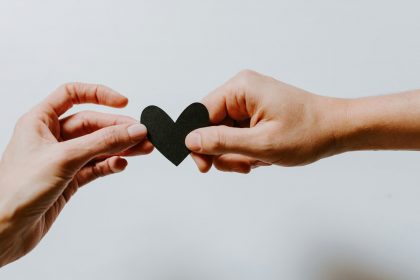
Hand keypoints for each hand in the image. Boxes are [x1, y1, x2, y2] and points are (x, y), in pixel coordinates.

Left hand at [0, 83, 152, 265]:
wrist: (4, 231)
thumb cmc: (15, 191)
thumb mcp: (64, 158)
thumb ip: (102, 142)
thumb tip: (132, 130)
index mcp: (40, 121)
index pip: (72, 94)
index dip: (98, 94)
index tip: (123, 102)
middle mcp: (51, 138)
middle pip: (92, 123)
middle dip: (118, 128)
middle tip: (142, 134)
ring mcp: (62, 159)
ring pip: (98, 146)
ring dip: (120, 147)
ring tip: (143, 148)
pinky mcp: (69, 179)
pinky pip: (96, 166)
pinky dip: (110, 165)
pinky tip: (120, 164)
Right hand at [185, 70, 344, 172]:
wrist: (337, 130)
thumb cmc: (308, 132)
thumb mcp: (261, 143)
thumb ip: (222, 142)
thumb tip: (190, 141)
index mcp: (240, 88)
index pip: (200, 114)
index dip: (198, 142)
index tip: (204, 166)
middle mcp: (242, 91)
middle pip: (211, 127)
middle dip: (224, 152)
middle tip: (243, 165)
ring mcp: (248, 103)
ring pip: (224, 135)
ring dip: (237, 154)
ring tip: (258, 160)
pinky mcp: (255, 114)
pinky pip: (237, 136)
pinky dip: (246, 151)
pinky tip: (263, 156)